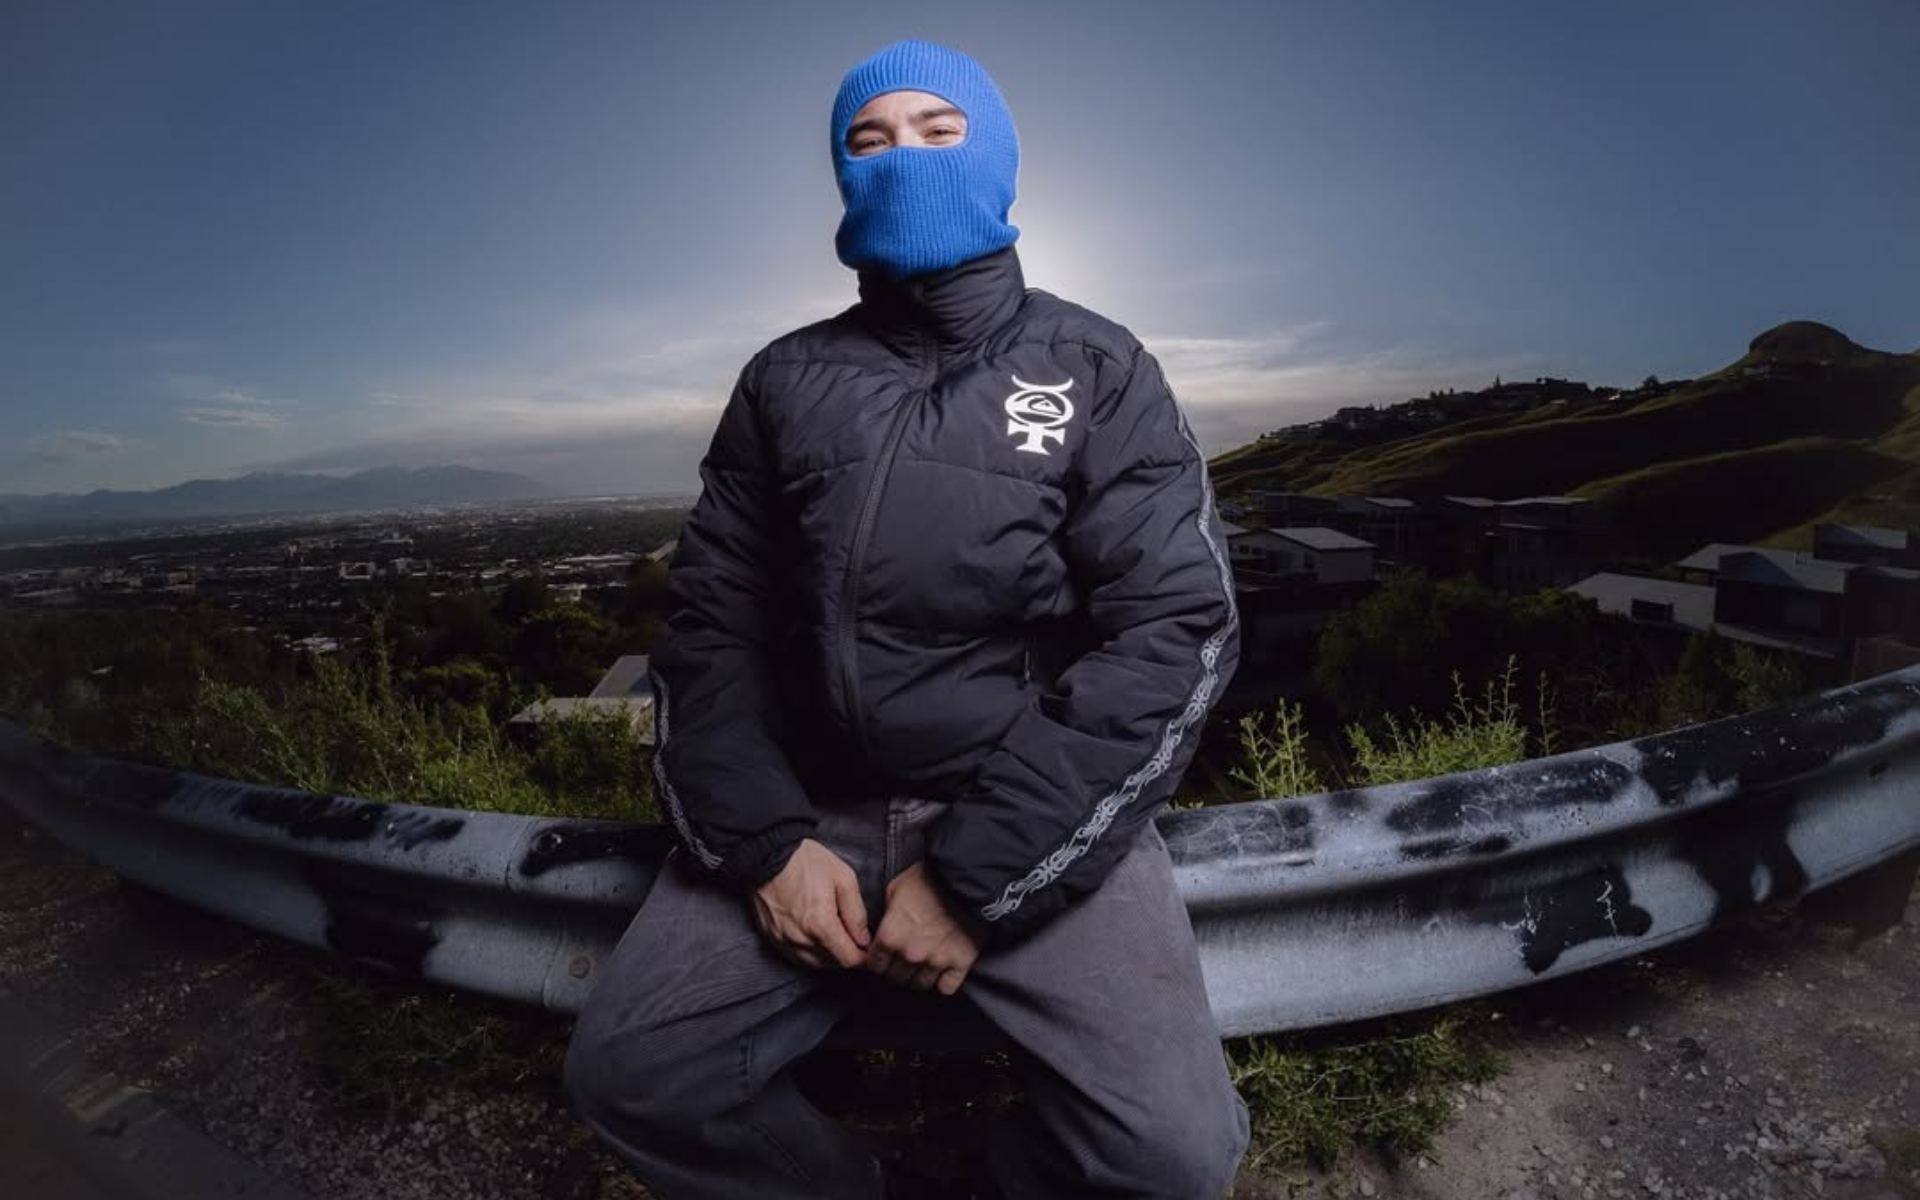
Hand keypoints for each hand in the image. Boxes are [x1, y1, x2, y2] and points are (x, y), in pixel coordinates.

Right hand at [752, 839, 869, 969]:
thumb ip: (856, 913)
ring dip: (827, 957)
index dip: (862, 958)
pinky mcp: (771, 936)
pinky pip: (794, 956)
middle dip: (846, 956)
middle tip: (854, 941)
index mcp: (820, 925)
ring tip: (835, 938)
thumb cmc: (805, 860)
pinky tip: (815, 938)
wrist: (768, 853)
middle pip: (831, 964)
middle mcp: (800, 939)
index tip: (868, 950)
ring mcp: (783, 940)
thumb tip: (863, 938)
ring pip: (812, 963)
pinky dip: (808, 953)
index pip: (848, 959)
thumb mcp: (843, 878)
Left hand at [866, 863, 981, 994]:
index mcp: (890, 936)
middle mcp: (910, 954)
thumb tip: (881, 931)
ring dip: (919, 976)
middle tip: (903, 958)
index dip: (877, 960)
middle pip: (895, 978)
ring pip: (920, 985)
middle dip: (896, 969)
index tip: (883, 956)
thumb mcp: (895, 889)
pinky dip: (943, 982)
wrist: (966, 878)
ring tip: (923, 963)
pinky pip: (946, 988)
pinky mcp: (960, 963)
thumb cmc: (929, 879)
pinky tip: (942, 971)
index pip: (874, 965)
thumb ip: (886, 916)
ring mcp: (936, 961)